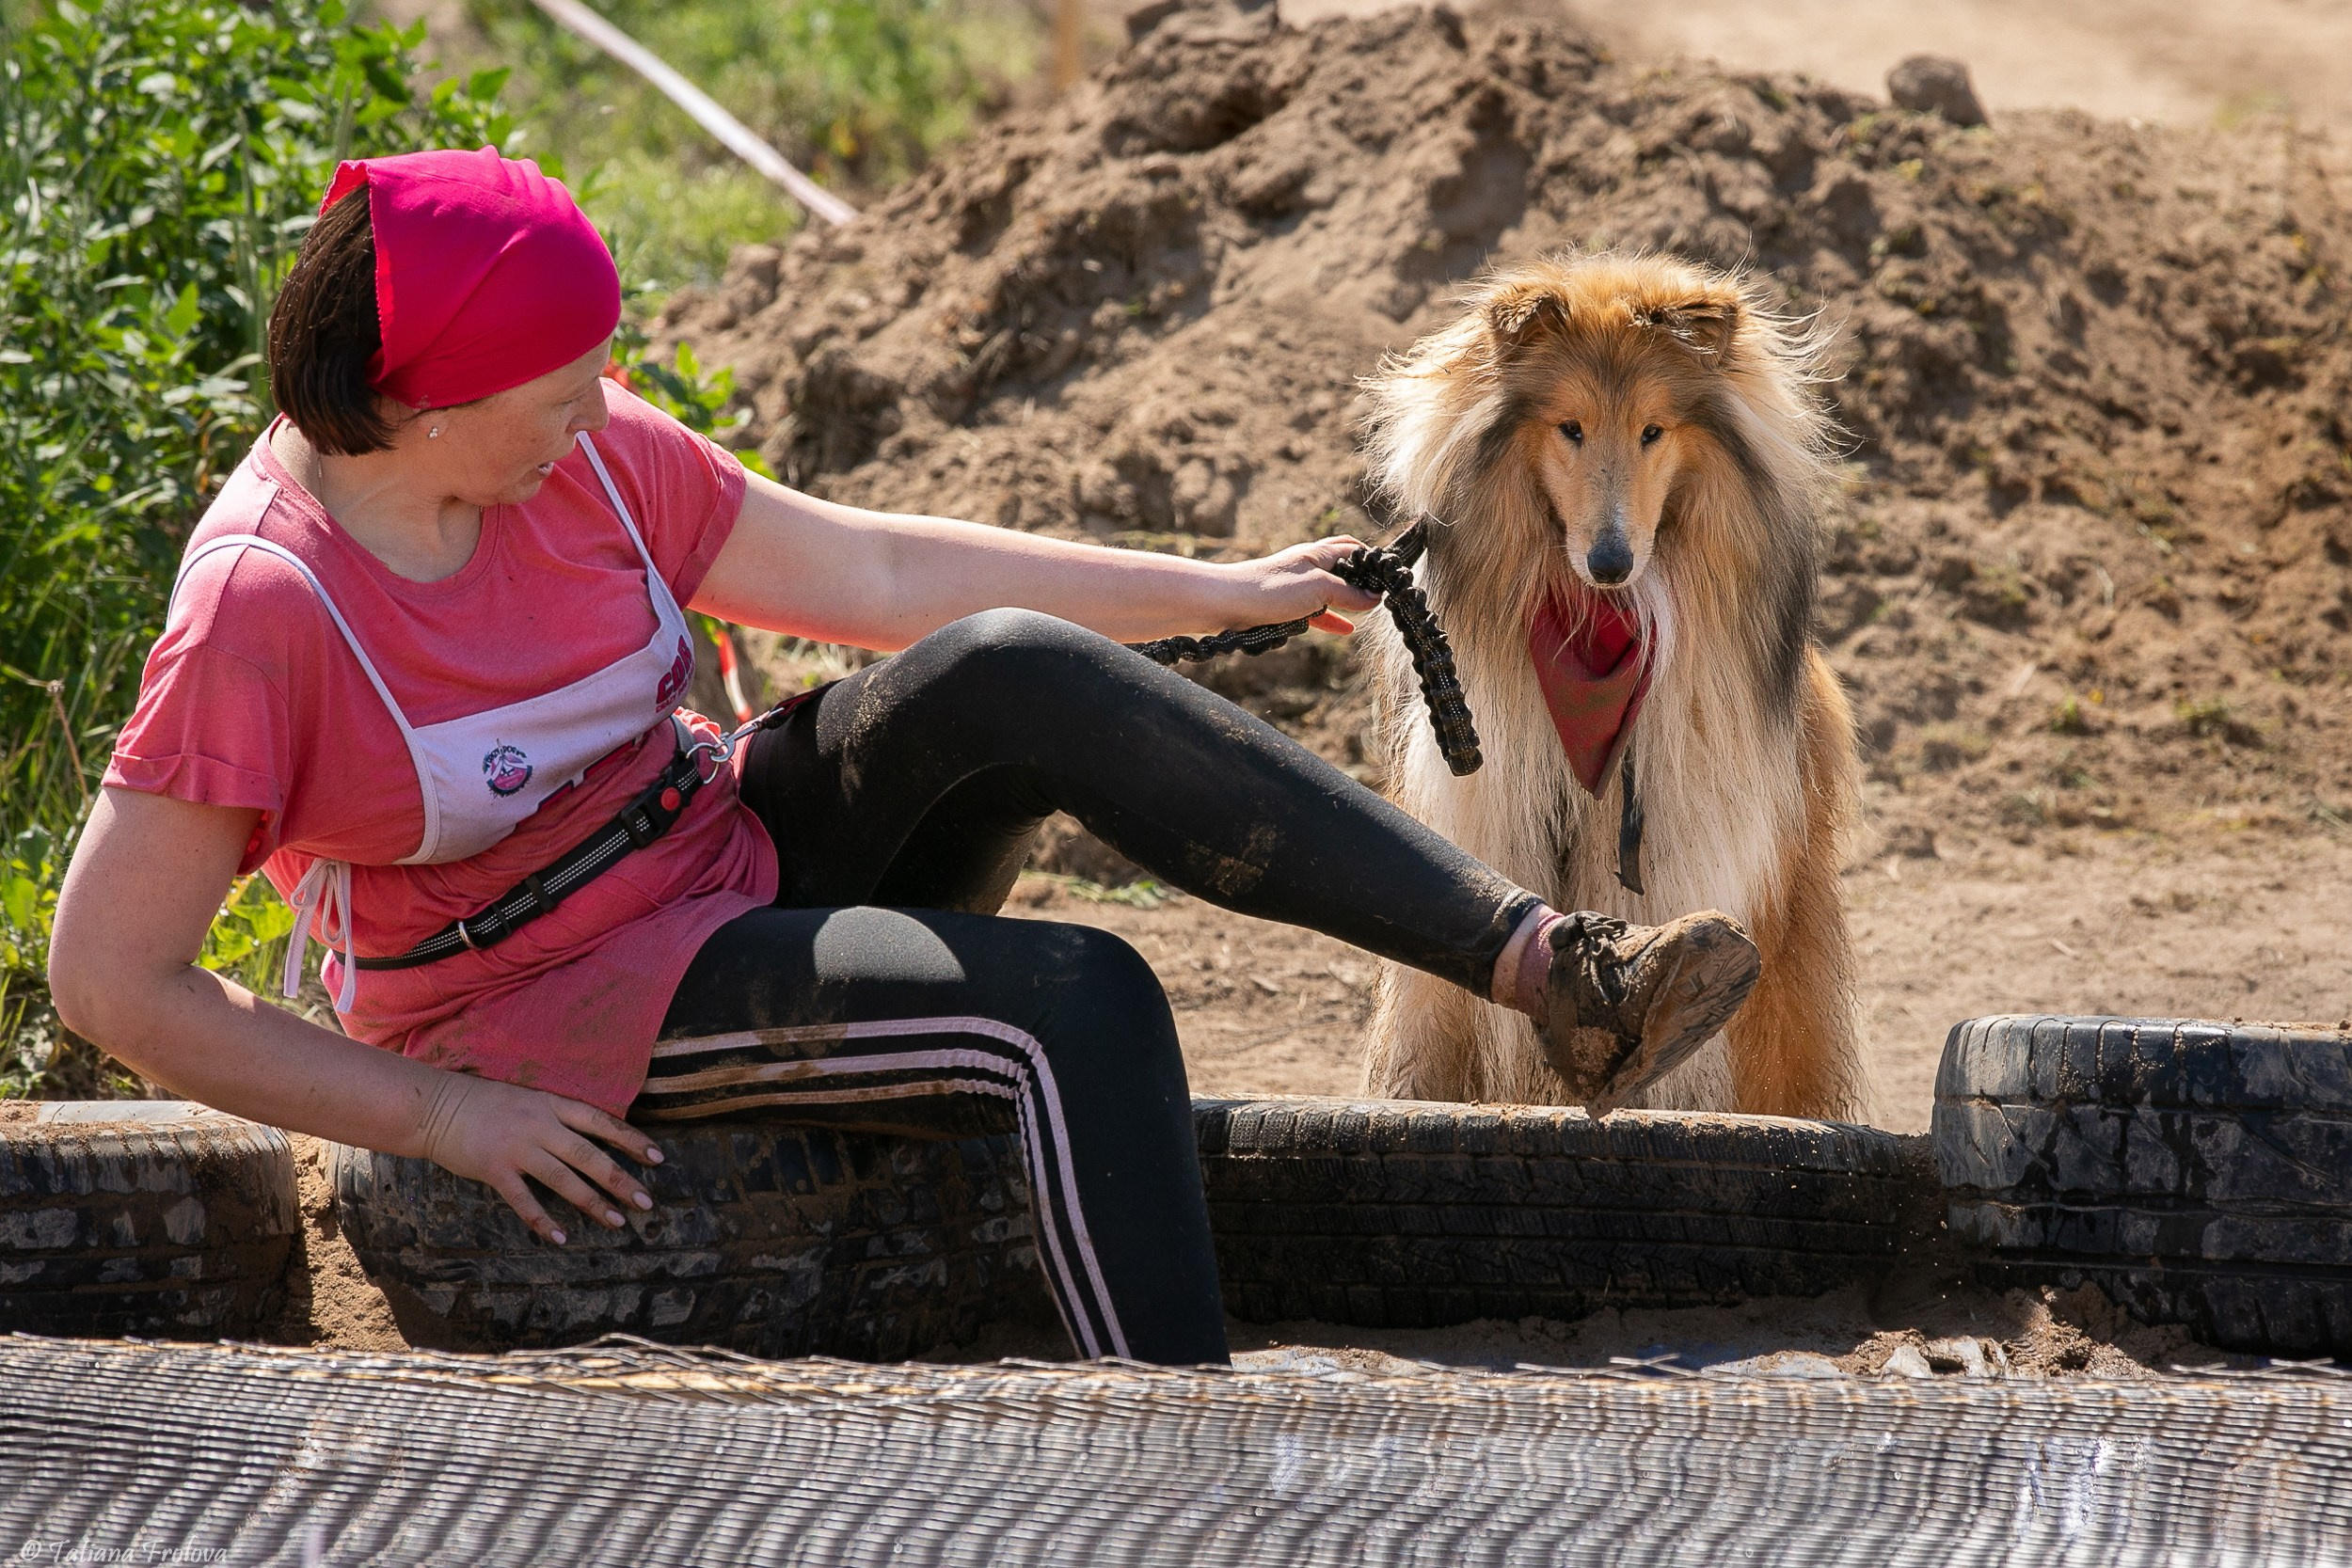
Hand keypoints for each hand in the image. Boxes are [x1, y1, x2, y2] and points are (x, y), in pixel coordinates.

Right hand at [414, 1071, 662, 1243]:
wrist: (436, 1107)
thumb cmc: (485, 1105)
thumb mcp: (528, 1100)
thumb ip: (556, 1118)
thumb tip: (591, 1139)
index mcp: (551, 1105)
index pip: (601, 1121)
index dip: (631, 1139)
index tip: (658, 1158)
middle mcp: (539, 1125)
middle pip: (589, 1154)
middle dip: (621, 1179)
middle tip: (646, 1202)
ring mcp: (517, 1147)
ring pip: (564, 1179)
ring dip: (593, 1202)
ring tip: (617, 1221)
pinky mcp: (494, 1169)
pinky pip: (524, 1200)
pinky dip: (543, 1220)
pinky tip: (562, 1238)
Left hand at [1219, 537, 1384, 633]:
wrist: (1226, 603)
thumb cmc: (1272, 589)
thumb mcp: (1320, 588)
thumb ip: (1349, 593)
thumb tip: (1375, 597)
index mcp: (1318, 553)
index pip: (1354, 549)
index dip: (1373, 561)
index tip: (1391, 577)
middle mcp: (1307, 565)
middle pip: (1342, 567)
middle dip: (1361, 578)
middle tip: (1380, 591)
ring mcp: (1295, 584)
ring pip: (1328, 590)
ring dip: (1346, 600)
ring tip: (1366, 611)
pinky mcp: (1283, 604)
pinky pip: (1314, 610)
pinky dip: (1330, 618)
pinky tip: (1345, 629)